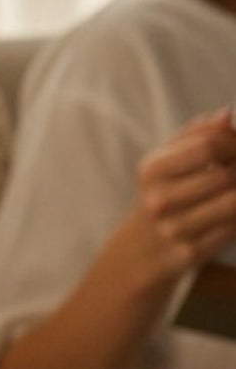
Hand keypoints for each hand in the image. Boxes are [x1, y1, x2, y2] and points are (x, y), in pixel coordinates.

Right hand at [131, 108, 235, 282]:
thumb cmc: (164, 195)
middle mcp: (159, 200)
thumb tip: (227, 115)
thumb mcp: (167, 161)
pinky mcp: (192, 253)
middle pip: (226, 174)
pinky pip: (234, 228)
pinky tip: (233, 212)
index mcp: (152, 170)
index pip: (210, 143)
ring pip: (235, 202)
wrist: (142, 250)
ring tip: (234, 189)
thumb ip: (197, 134)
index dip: (234, 142)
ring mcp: (174, 229)